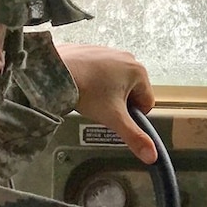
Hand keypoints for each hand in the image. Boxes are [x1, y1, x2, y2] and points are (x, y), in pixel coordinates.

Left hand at [55, 44, 157, 164]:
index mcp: (138, 71)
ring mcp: (109, 52)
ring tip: (91, 97)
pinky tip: (83, 86)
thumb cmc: (86, 90)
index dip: (132, 115)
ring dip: (106, 91)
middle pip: (131, 91)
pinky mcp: (92, 51)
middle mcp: (126, 57)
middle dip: (118, 102)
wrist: (55, 72)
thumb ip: (134, 137)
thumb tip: (151, 155)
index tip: (117, 116)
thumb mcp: (113, 118)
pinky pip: (99, 70)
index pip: (146, 103)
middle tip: (102, 107)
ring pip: (115, 81)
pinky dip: (93, 79)